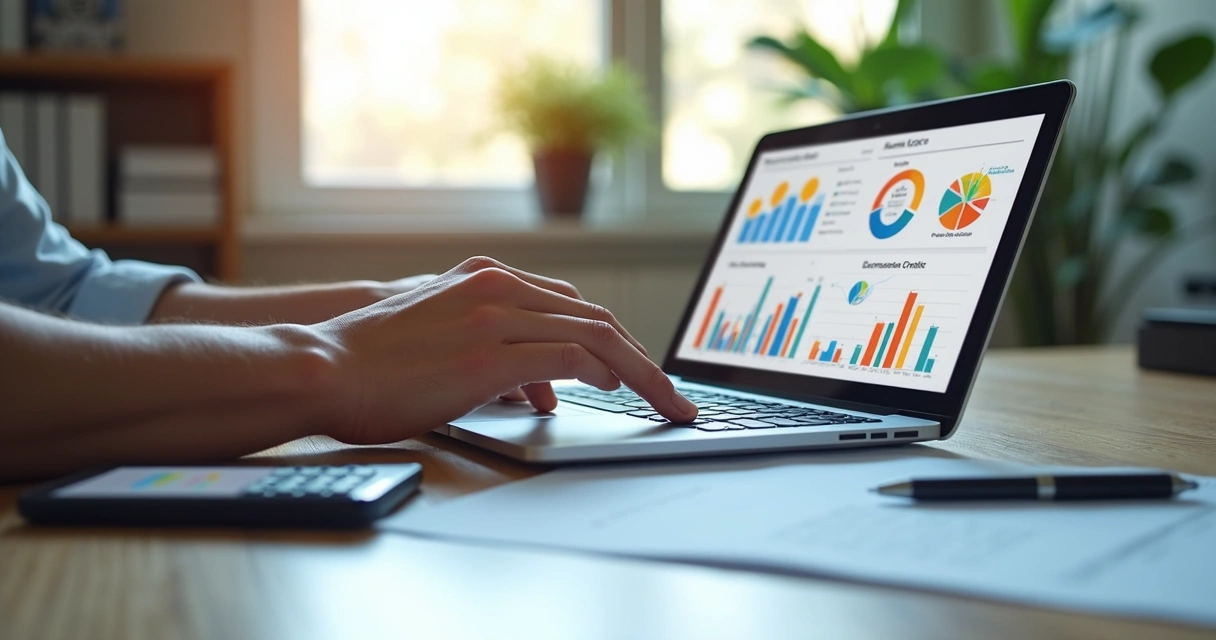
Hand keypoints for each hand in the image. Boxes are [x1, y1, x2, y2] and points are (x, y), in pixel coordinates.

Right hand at [314, 257, 697, 444]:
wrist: (322, 367)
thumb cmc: (375, 364)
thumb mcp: (444, 340)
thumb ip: (498, 354)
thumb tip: (545, 390)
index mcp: (487, 279)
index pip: (573, 307)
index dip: (615, 340)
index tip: (639, 369)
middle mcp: (498, 288)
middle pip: (595, 319)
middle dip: (642, 360)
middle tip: (673, 393)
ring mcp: (494, 317)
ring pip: (594, 337)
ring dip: (640, 374)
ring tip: (667, 403)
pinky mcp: (488, 353)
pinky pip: (568, 359)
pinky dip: (604, 375)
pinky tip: (619, 393)